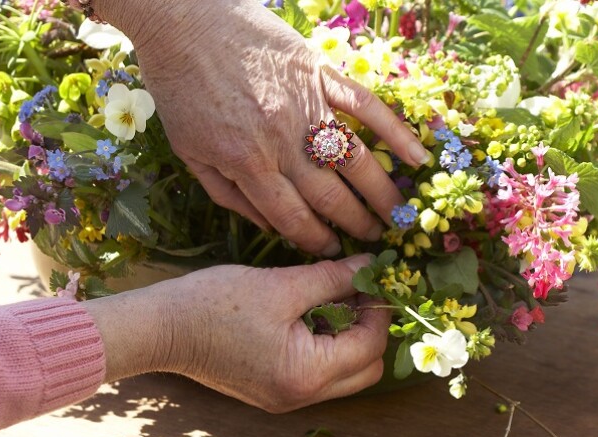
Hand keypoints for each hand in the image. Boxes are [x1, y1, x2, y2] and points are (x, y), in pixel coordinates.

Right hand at [85, 254, 391, 412]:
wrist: (160, 329)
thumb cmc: (214, 304)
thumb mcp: (282, 285)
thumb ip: (333, 277)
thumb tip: (369, 265)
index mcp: (306, 374)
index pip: (370, 347)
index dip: (378, 310)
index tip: (372, 277)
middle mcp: (300, 396)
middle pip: (364, 369)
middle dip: (369, 329)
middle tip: (356, 290)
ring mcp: (285, 397)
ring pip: (342, 373)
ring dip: (347, 336)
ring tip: (332, 296)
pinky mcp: (272, 389)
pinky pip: (315, 372)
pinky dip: (323, 344)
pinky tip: (309, 311)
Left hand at [97, 0, 430, 255]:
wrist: (183, 21)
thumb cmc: (181, 89)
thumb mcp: (188, 151)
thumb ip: (226, 194)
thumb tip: (266, 226)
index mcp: (247, 163)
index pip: (292, 217)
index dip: (316, 240)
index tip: (333, 253)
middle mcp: (283, 141)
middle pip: (330, 196)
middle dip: (356, 225)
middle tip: (375, 240)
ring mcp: (307, 106)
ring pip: (354, 160)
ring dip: (380, 193)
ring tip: (398, 216)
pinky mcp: (320, 73)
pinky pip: (366, 107)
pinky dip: (394, 132)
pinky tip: (417, 157)